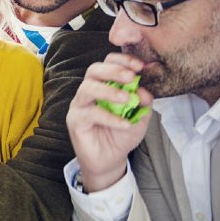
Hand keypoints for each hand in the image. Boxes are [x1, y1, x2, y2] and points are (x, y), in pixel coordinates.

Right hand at [67, 53, 154, 192]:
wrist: (110, 160)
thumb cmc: (122, 134)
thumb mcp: (140, 117)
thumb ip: (144, 103)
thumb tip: (144, 91)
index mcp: (105, 84)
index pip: (108, 63)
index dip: (122, 60)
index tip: (140, 65)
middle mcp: (89, 91)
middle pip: (94, 70)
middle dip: (113, 70)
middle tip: (131, 77)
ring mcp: (80, 105)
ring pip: (87, 88)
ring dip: (108, 91)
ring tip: (126, 100)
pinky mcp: (75, 120)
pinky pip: (90, 113)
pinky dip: (109, 118)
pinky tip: (124, 124)